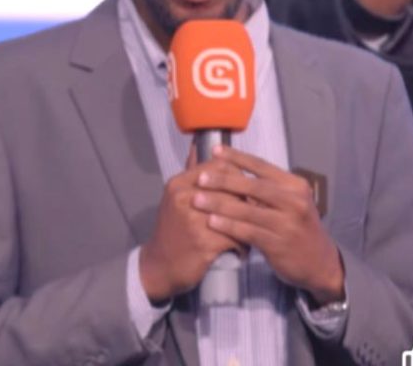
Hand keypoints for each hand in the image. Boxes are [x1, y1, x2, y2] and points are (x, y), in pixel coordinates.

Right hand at [139, 145, 247, 303]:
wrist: (157, 268)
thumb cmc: (172, 229)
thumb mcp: (176, 197)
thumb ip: (192, 171)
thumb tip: (199, 143)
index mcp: (180, 183)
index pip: (221, 167)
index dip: (238, 177)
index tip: (244, 189)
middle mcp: (185, 197)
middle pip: (232, 188)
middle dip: (246, 201)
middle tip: (255, 211)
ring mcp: (194, 220)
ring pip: (236, 212)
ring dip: (247, 223)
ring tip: (252, 229)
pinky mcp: (204, 242)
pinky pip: (235, 237)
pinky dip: (242, 245)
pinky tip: (242, 249)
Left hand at [197, 146, 344, 304]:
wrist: (319, 261)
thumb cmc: (298, 227)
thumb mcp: (292, 202)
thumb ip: (269, 190)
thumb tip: (236, 174)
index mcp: (295, 185)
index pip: (263, 166)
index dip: (238, 158)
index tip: (216, 150)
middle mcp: (293, 200)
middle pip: (254, 186)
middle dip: (224, 180)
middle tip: (200, 177)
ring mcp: (287, 223)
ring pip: (248, 210)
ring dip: (220, 204)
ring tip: (197, 199)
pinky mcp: (278, 244)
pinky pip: (248, 232)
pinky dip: (228, 226)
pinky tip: (212, 222)